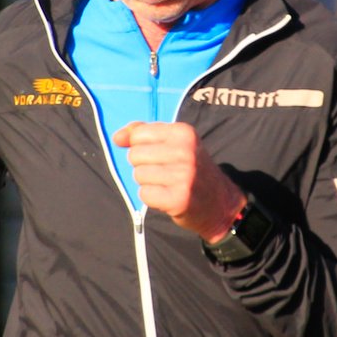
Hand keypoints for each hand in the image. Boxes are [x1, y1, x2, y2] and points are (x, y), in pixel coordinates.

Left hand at [112, 122, 245, 242]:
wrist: (220, 203)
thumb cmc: (190, 170)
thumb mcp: (173, 143)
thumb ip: (142, 134)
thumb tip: (117, 137)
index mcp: (184, 132)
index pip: (139, 134)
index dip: (142, 147)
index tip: (161, 156)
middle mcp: (186, 151)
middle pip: (135, 155)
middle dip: (144, 166)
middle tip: (166, 173)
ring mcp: (183, 176)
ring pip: (138, 175)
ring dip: (149, 183)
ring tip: (168, 185)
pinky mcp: (179, 199)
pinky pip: (145, 194)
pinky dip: (152, 198)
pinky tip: (168, 197)